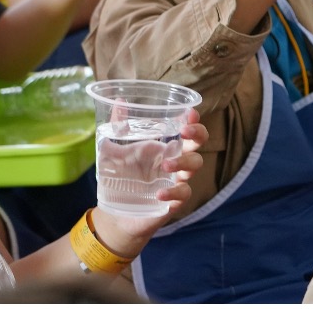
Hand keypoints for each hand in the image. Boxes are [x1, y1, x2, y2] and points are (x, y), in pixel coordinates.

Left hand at [91, 109, 205, 255]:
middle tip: (184, 132)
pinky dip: (173, 192)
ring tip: (165, 166)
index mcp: (165, 146)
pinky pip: (183, 193)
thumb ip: (117, 126)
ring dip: (183, 162)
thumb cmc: (119, 177)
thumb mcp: (113, 150)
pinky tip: (159, 193)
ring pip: (194, 166)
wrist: (115, 212)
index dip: (193, 120)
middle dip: (197, 134)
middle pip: (198, 144)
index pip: (187, 129)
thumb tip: (119, 101)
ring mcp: (176, 180)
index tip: (190, 113)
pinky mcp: (174, 201)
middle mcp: (175, 160)